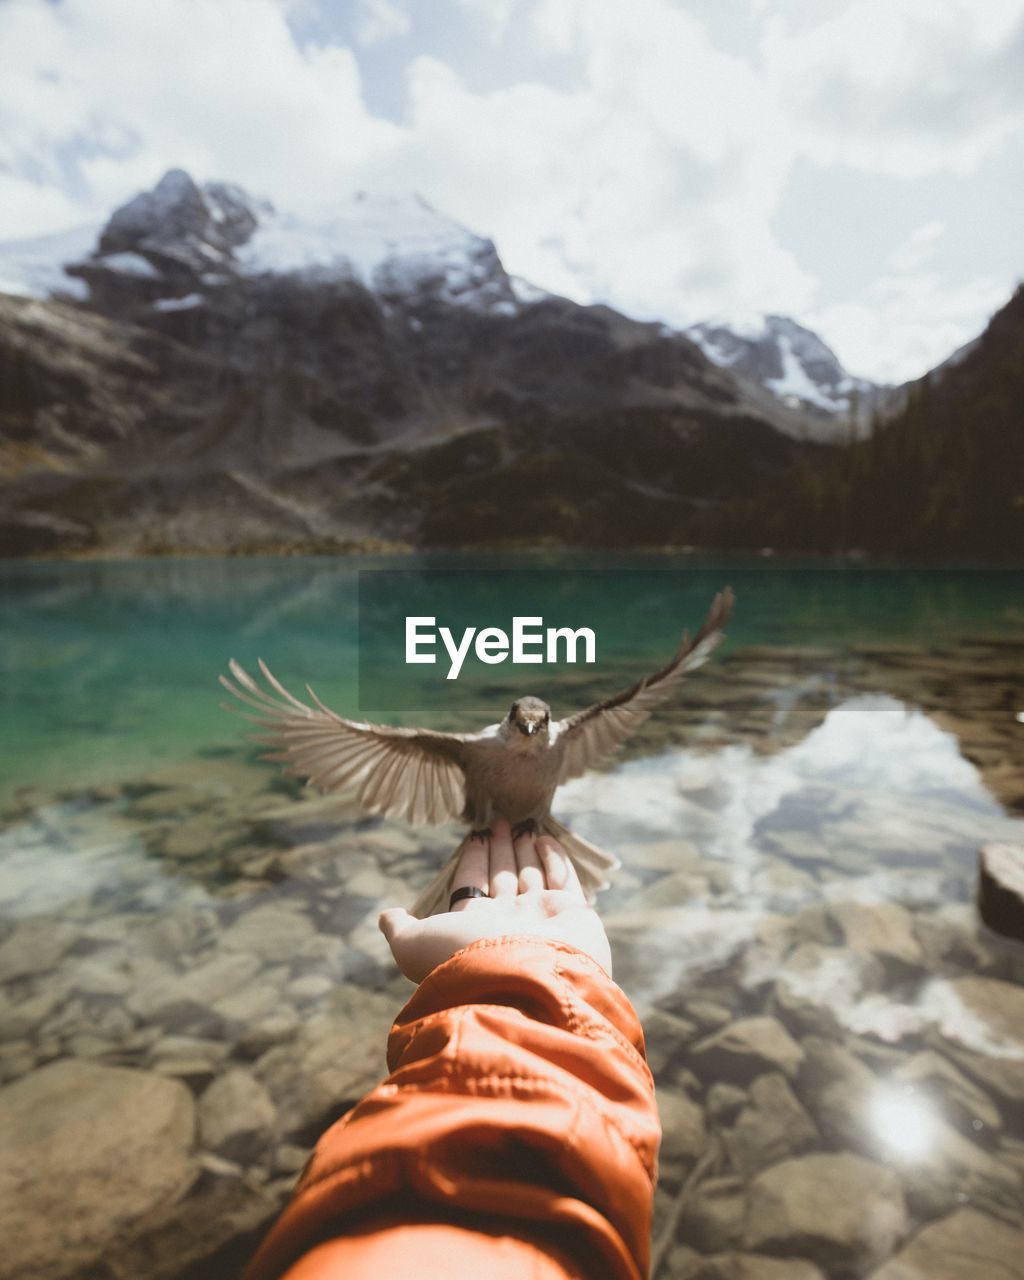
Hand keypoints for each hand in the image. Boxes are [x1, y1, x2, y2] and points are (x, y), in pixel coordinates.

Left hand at [379, 820, 611, 982]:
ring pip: (532, 875)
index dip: (472, 859)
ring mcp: (541, 917)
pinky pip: (564, 880)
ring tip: (521, 823)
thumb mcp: (415, 944)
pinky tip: (543, 838)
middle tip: (498, 820)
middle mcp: (508, 922)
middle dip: (500, 849)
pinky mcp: (573, 914)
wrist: (526, 979)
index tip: (473, 835)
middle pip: (503, 876)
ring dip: (525, 849)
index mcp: (473, 927)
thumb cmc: (465, 957)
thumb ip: (400, 928)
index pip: (471, 885)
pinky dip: (554, 859)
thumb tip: (385, 916)